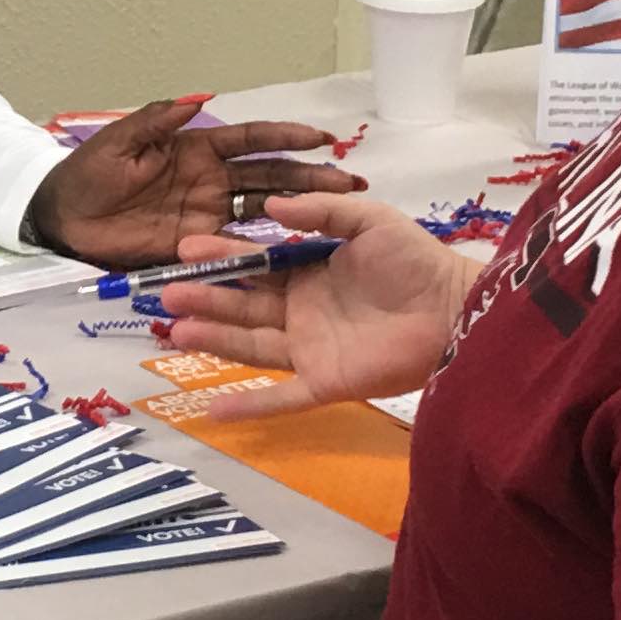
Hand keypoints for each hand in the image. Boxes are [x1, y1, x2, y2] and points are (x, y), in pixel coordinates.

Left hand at [27, 101, 363, 271]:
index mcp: (197, 149)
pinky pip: (237, 246)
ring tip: (343, 213)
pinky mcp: (196, 246)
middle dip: (311, 177)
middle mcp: (211, 180)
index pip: (251, 140)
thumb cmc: (87, 174)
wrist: (61, 220)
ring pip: (265, 210)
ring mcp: (207, 214)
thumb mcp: (119, 142)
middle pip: (270, 176)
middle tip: (352, 183)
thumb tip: (201, 98)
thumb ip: (158, 121)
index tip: (323, 138)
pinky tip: (301, 251)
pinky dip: (267, 248)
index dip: (286, 138)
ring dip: (302, 210)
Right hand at [157, 192, 472, 413]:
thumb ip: (320, 213)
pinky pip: (282, 396)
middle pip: (243, 306)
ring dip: (213, 339)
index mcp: (309, 273)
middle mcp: (302, 312)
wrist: (454, 310)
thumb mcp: (368, 220)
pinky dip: (249, 405)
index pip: (255, 266)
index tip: (186, 247)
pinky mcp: (326, 382)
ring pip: (250, 346)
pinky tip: (212, 409)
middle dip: (205, 298)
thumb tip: (269, 210)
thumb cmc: (414, 262)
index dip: (222, 257)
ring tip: (175, 330)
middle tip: (167, 291)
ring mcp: (310, 349)